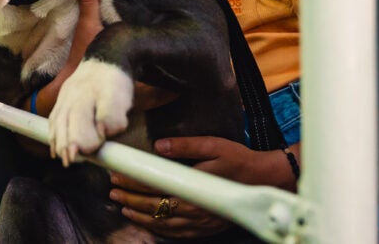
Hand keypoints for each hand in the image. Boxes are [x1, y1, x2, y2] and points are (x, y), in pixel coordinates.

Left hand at [109, 136, 299, 235]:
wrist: (265, 181)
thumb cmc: (239, 160)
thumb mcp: (213, 145)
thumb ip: (185, 146)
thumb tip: (159, 146)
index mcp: (194, 187)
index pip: (155, 186)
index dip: (133, 182)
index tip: (117, 176)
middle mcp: (195, 209)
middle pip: (155, 207)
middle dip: (131, 199)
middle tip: (113, 191)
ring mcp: (200, 222)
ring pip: (163, 223)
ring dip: (140, 216)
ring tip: (123, 207)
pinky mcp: (206, 228)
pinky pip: (178, 233)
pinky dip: (160, 229)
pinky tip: (149, 223)